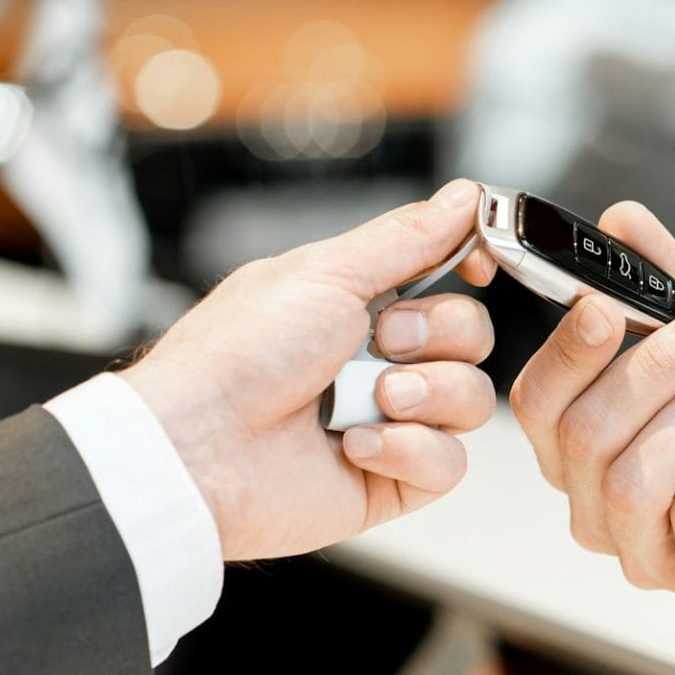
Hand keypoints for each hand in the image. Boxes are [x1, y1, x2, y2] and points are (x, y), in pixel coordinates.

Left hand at [122, 180, 501, 560]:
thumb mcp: (325, 272)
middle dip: (435, 336)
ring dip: (424, 395)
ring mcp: (393, 420)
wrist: (201, 448)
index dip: (468, 267)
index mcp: (360, 304)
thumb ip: (407, 238)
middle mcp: (381, 361)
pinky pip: (450, 462)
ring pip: (470, 400)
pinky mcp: (395, 478)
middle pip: (472, 336)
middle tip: (380, 343)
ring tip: (368, 401)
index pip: (448, 278)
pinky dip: (409, 451)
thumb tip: (464, 196)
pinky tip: (355, 446)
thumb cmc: (237, 357)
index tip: (472, 266)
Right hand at [508, 202, 674, 597]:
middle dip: (650, 371)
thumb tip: (622, 221)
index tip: (606, 303)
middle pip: (584, 437)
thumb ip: (659, 283)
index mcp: (579, 452)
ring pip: (630, 481)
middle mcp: (597, 510)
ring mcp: (646, 552)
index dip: (566, 351)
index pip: (536, 406)